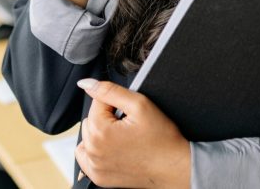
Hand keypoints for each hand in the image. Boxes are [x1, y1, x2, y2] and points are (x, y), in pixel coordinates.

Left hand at [75, 79, 189, 188]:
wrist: (173, 167)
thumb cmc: (161, 138)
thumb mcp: (139, 104)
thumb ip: (109, 90)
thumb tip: (85, 83)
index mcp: (100, 132)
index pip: (97, 101)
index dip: (116, 103)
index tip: (129, 114)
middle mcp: (93, 151)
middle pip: (90, 118)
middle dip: (107, 117)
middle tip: (129, 125)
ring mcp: (95, 167)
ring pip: (88, 135)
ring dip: (101, 132)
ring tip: (123, 137)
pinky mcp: (98, 177)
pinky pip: (85, 156)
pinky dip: (94, 149)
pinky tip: (111, 148)